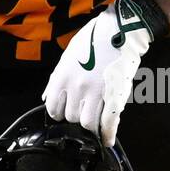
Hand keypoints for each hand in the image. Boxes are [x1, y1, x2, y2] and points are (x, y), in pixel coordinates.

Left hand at [43, 0, 152, 146]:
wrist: (121, 29)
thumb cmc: (95, 39)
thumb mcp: (68, 56)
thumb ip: (56, 80)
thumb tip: (47, 98)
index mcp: (63, 76)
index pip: (53, 109)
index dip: (59, 114)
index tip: (65, 114)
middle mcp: (77, 86)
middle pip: (71, 118)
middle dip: (76, 118)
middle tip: (83, 114)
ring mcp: (96, 92)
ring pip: (87, 124)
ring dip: (90, 126)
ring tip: (94, 125)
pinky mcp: (115, 95)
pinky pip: (109, 122)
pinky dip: (107, 135)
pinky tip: (107, 141)